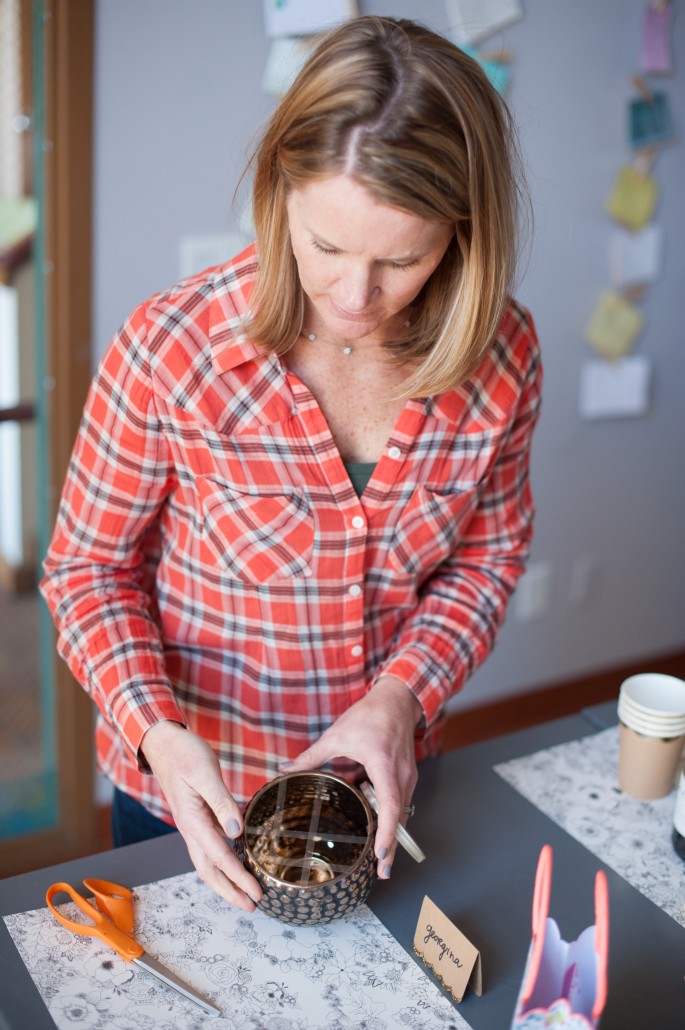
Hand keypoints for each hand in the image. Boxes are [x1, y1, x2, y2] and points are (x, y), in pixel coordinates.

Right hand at [140, 721, 261, 910]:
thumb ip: (222, 802)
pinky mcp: (196, 818)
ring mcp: (191, 825)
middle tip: (252, 906)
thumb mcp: (205, 773)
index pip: (220, 857)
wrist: (163, 743)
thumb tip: (236, 832)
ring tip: (244, 894)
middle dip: (230, 891)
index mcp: (192, 821)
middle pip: (209, 871)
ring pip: (207, 863)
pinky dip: (222, 862)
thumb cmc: (184, 753)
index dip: (239, 878)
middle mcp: (190, 829)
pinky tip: (236, 862)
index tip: (256, 893)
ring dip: (225, 881)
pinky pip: (208, 848)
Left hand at [279, 676, 421, 878]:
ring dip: (392, 834)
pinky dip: (392, 819)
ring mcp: (408, 776)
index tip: (382, 856)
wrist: (397, 700)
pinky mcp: (407, 776)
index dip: (387, 834)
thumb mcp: (337, 734)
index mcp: (383, 765)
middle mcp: (401, 775)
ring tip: (379, 859)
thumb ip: (311, 755)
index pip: (391, 806)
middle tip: (380, 872)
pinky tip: (378, 830)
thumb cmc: (369, 715)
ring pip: (403, 812)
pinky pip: (401, 803)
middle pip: (400, 817)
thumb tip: (284, 769)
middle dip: (392, 845)